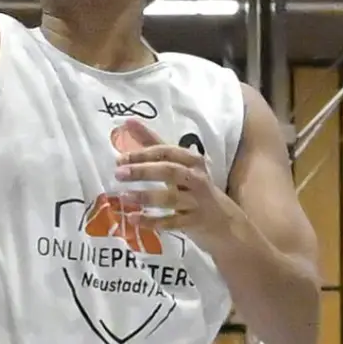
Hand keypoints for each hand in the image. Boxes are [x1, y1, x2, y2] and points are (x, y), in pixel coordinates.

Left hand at [112, 119, 239, 241]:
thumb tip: (128, 121)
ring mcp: (197, 201)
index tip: (120, 158)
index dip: (143, 154)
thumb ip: (152, 144)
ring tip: (124, 196)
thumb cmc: (194, 186)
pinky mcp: (195, 222)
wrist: (223, 221)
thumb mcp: (177, 164)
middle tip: (119, 174)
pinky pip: (173, 222)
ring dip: (146, 196)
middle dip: (143, 171)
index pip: (166, 152)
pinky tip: (134, 219)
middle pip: (169, 171)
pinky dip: (153, 221)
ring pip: (171, 197)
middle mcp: (197, 178)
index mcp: (192, 160)